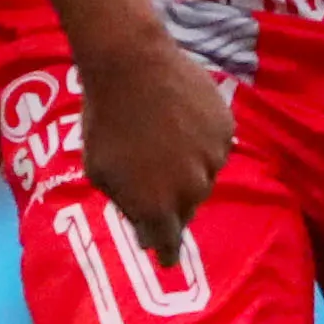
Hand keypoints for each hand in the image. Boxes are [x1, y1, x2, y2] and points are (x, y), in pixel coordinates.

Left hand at [71, 28, 230, 267]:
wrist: (131, 65)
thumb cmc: (104, 120)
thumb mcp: (99, 171)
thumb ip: (125, 203)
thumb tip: (144, 229)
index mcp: (157, 206)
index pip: (168, 244)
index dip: (166, 251)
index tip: (167, 258)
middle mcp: (191, 191)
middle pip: (185, 210)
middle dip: (171, 203)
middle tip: (154, 180)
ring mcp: (212, 160)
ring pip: (203, 178)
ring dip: (187, 170)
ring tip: (164, 142)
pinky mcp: (225, 131)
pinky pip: (215, 148)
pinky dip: (201, 143)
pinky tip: (180, 123)